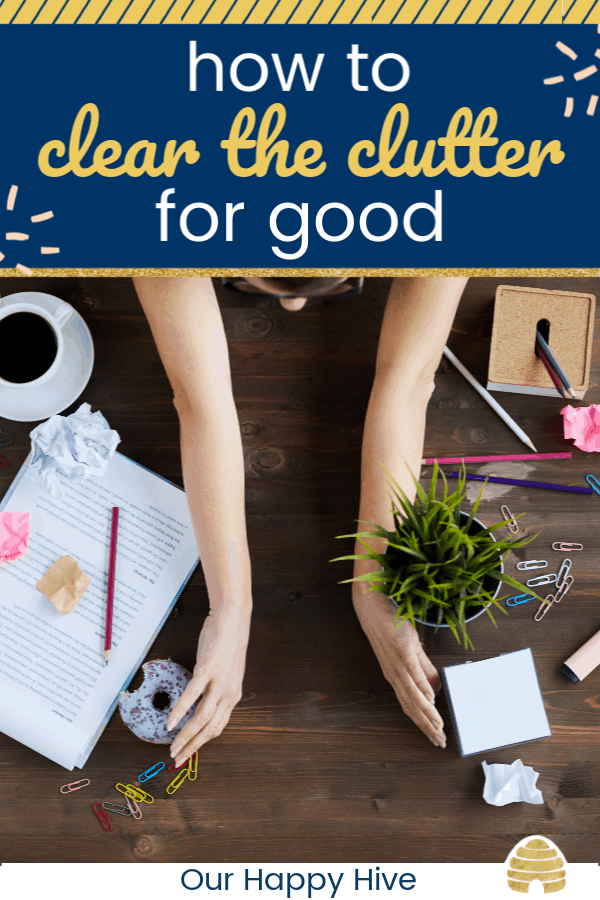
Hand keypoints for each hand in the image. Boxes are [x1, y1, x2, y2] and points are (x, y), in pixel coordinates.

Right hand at [168, 604, 250, 765]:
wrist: (233, 620)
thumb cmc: (226, 645)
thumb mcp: (226, 673)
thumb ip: (216, 690)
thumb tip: (200, 705)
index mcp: (233, 696)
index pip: (217, 728)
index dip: (201, 744)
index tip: (187, 755)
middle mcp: (228, 693)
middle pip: (209, 728)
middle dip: (192, 747)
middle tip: (177, 759)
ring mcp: (219, 682)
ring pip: (202, 717)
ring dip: (185, 735)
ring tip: (172, 746)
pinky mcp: (207, 669)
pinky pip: (192, 695)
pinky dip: (180, 711)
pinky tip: (171, 722)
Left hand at [353, 587, 445, 747]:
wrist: (372, 607)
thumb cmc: (390, 626)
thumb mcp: (409, 651)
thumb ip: (423, 669)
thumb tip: (434, 689)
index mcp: (395, 676)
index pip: (410, 705)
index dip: (422, 723)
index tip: (434, 738)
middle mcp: (394, 675)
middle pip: (412, 706)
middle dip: (426, 727)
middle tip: (440, 742)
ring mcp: (398, 664)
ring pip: (413, 695)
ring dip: (427, 714)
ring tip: (438, 728)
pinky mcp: (403, 652)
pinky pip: (414, 674)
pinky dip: (423, 689)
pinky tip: (432, 700)